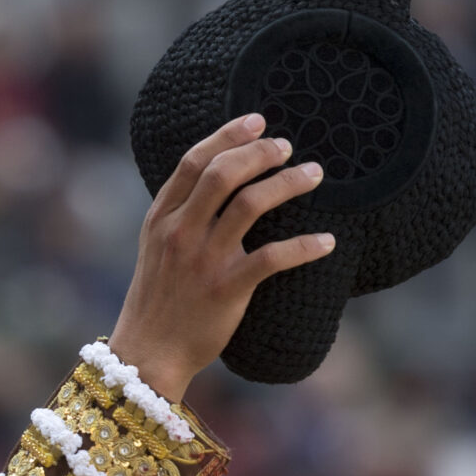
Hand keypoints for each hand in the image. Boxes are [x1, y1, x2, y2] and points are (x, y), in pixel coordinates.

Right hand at [110, 113, 337, 405]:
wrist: (148, 354)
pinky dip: (305, 247)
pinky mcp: (226, 290)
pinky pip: (272, 258)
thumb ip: (179, 214)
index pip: (193, 162)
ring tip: (312, 174)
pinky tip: (327, 242)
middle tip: (287, 147)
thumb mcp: (154, 249)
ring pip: (250, 205)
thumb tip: (216, 180)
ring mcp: (203, 261)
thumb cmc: (158, 300)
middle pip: (224, 174)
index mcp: (161, 219)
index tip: (257, 121)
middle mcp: (180, 233)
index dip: (227, 135)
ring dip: (288, 183)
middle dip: (260, 152)